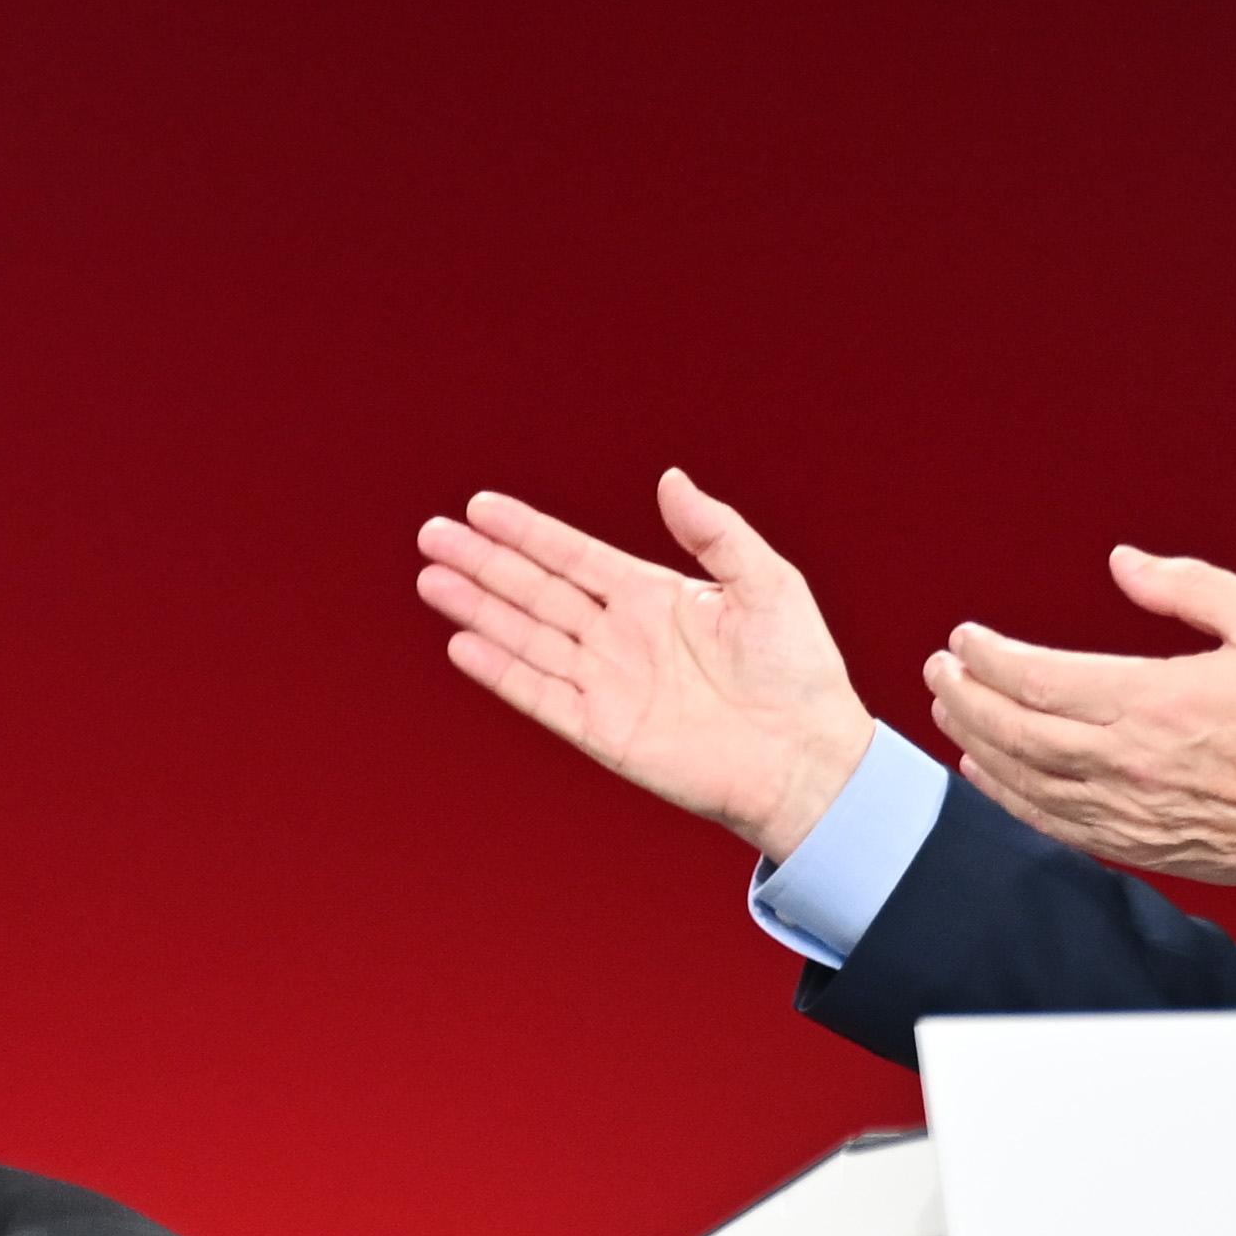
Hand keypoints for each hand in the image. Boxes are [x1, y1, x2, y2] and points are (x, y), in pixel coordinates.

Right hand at [419, 472, 875, 864]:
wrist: (804, 757)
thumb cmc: (798, 668)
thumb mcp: (767, 581)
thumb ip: (715, 530)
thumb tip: (670, 479)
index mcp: (652, 594)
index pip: (573, 555)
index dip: (527, 531)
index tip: (481, 507)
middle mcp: (619, 635)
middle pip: (535, 590)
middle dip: (482, 562)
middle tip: (432, 534)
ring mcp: (606, 683)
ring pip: (526, 636)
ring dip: (477, 608)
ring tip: (430, 580)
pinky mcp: (603, 731)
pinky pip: (540, 695)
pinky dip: (502, 672)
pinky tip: (464, 644)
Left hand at [929, 550, 1235, 896]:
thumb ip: (1188, 586)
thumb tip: (1123, 563)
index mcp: (1153, 701)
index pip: (1038, 678)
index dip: (988, 657)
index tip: (965, 639)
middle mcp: (1126, 760)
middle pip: (1012, 729)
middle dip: (963, 696)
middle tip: (939, 670)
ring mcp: (1123, 809)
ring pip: (1020, 778)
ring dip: (974, 741)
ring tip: (949, 710)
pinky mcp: (1131, 843)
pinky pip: (1047, 821)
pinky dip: (1004, 795)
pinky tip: (984, 771)